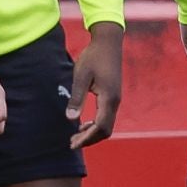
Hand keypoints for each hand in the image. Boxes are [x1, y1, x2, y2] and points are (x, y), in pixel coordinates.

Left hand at [66, 23, 124, 148]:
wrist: (108, 42)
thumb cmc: (93, 56)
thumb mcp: (81, 75)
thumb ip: (77, 97)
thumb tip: (71, 119)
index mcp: (108, 98)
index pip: (100, 126)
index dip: (86, 138)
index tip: (72, 143)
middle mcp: (115, 101)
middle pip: (105, 130)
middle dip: (89, 140)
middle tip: (71, 143)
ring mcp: (116, 99)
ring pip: (107, 125)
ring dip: (92, 133)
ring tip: (75, 136)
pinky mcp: (113, 96)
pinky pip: (106, 117)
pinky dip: (96, 124)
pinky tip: (83, 124)